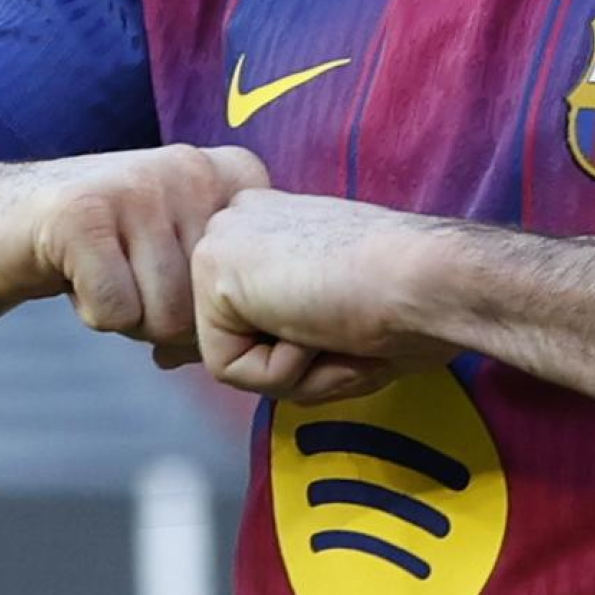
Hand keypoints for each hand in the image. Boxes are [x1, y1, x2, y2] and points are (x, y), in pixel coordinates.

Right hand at [0, 145, 271, 355]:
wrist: (1, 220)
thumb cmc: (110, 250)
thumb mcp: (188, 245)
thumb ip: (240, 276)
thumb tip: (277, 355)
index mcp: (233, 173)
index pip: (255, 292)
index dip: (211, 313)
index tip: (173, 281)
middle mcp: (193, 167)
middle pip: (208, 310)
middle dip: (166, 320)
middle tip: (129, 280)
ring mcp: (139, 185)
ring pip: (164, 317)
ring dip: (128, 317)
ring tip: (105, 272)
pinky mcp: (84, 214)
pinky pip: (115, 313)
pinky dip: (91, 312)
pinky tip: (75, 273)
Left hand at [191, 189, 456, 404]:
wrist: (433, 278)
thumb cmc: (406, 303)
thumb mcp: (320, 318)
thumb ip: (257, 331)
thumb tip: (161, 356)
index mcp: (263, 224)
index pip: (239, 317)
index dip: (283, 348)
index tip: (338, 325)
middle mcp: (232, 223)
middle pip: (233, 342)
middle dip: (295, 361)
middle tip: (350, 325)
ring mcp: (218, 242)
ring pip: (231, 361)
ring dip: (294, 371)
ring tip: (338, 326)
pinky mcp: (213, 272)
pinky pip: (230, 370)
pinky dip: (284, 372)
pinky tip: (320, 326)